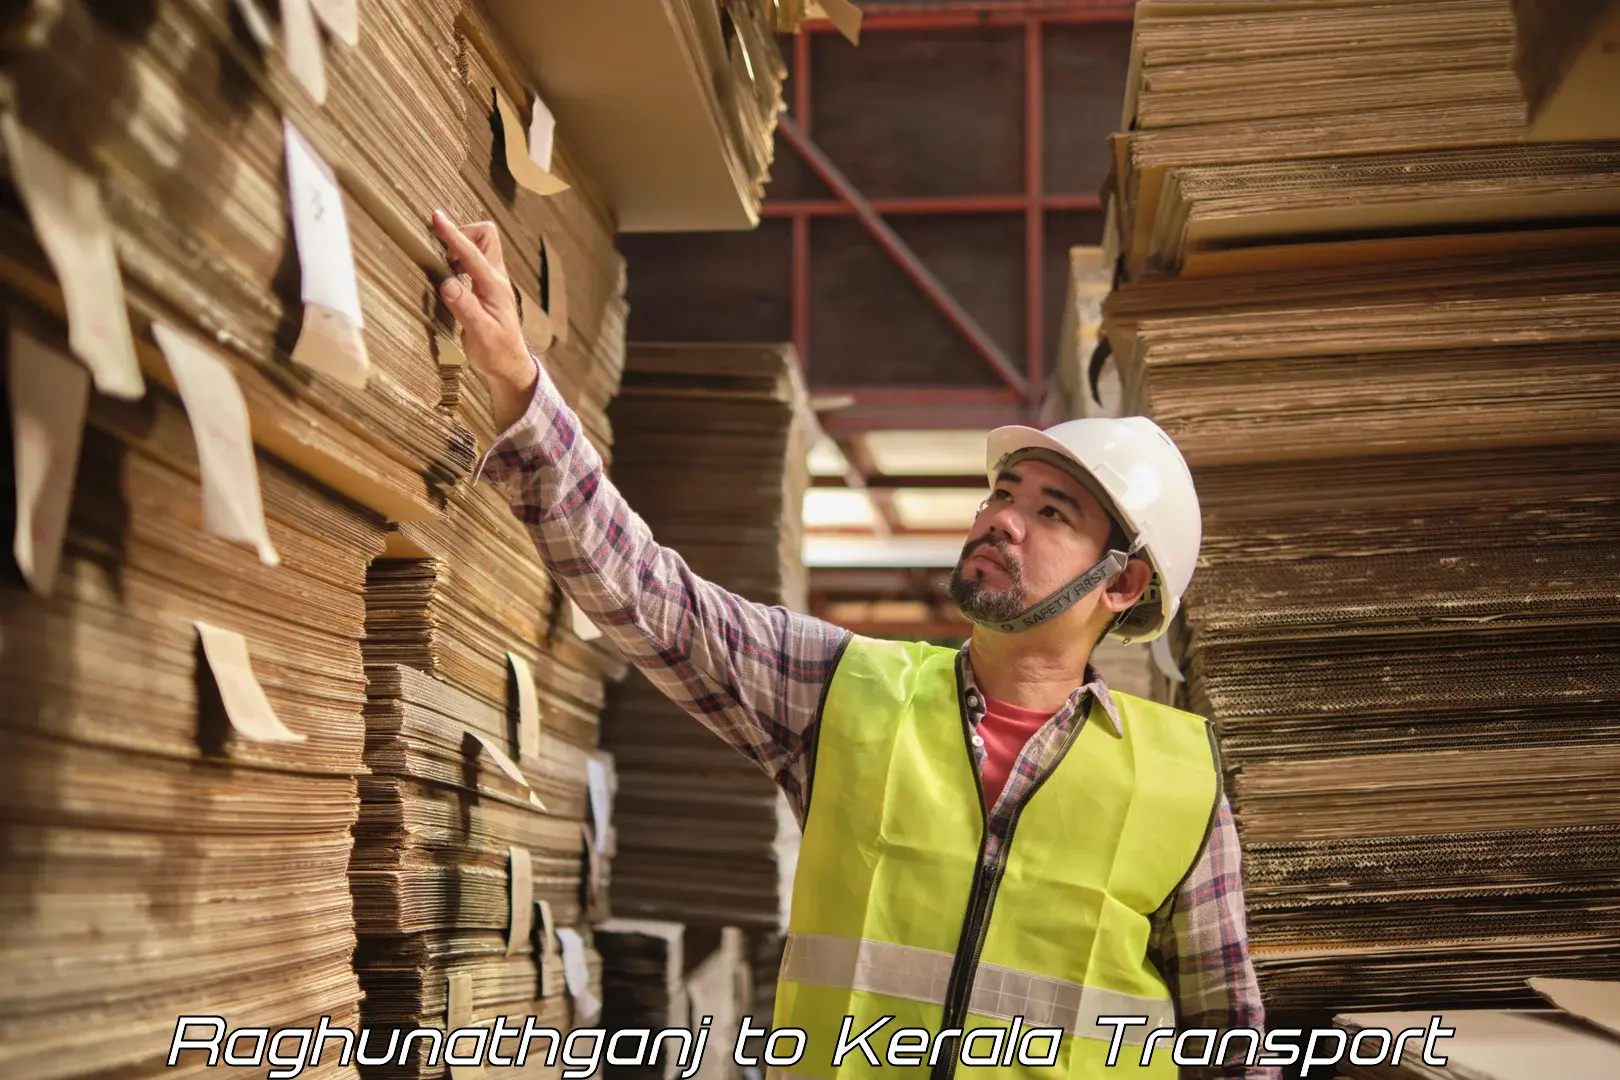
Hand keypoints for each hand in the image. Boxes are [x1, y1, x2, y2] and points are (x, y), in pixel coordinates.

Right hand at [431, 210, 538, 433]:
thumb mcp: (480, 334)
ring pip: (480, 247)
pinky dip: (459, 259)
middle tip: (440, 250)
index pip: (473, 253)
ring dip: (460, 246)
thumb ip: (465, 307)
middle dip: (462, 233)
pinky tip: (448, 274)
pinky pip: (474, 261)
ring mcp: (493, 282)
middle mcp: (496, 279)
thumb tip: (447, 282)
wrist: (510, 367)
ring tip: (441, 262)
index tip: (437, 218)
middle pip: (485, 236)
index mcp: (494, 286)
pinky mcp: (486, 288)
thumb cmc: (496, 353)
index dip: (453, 235)